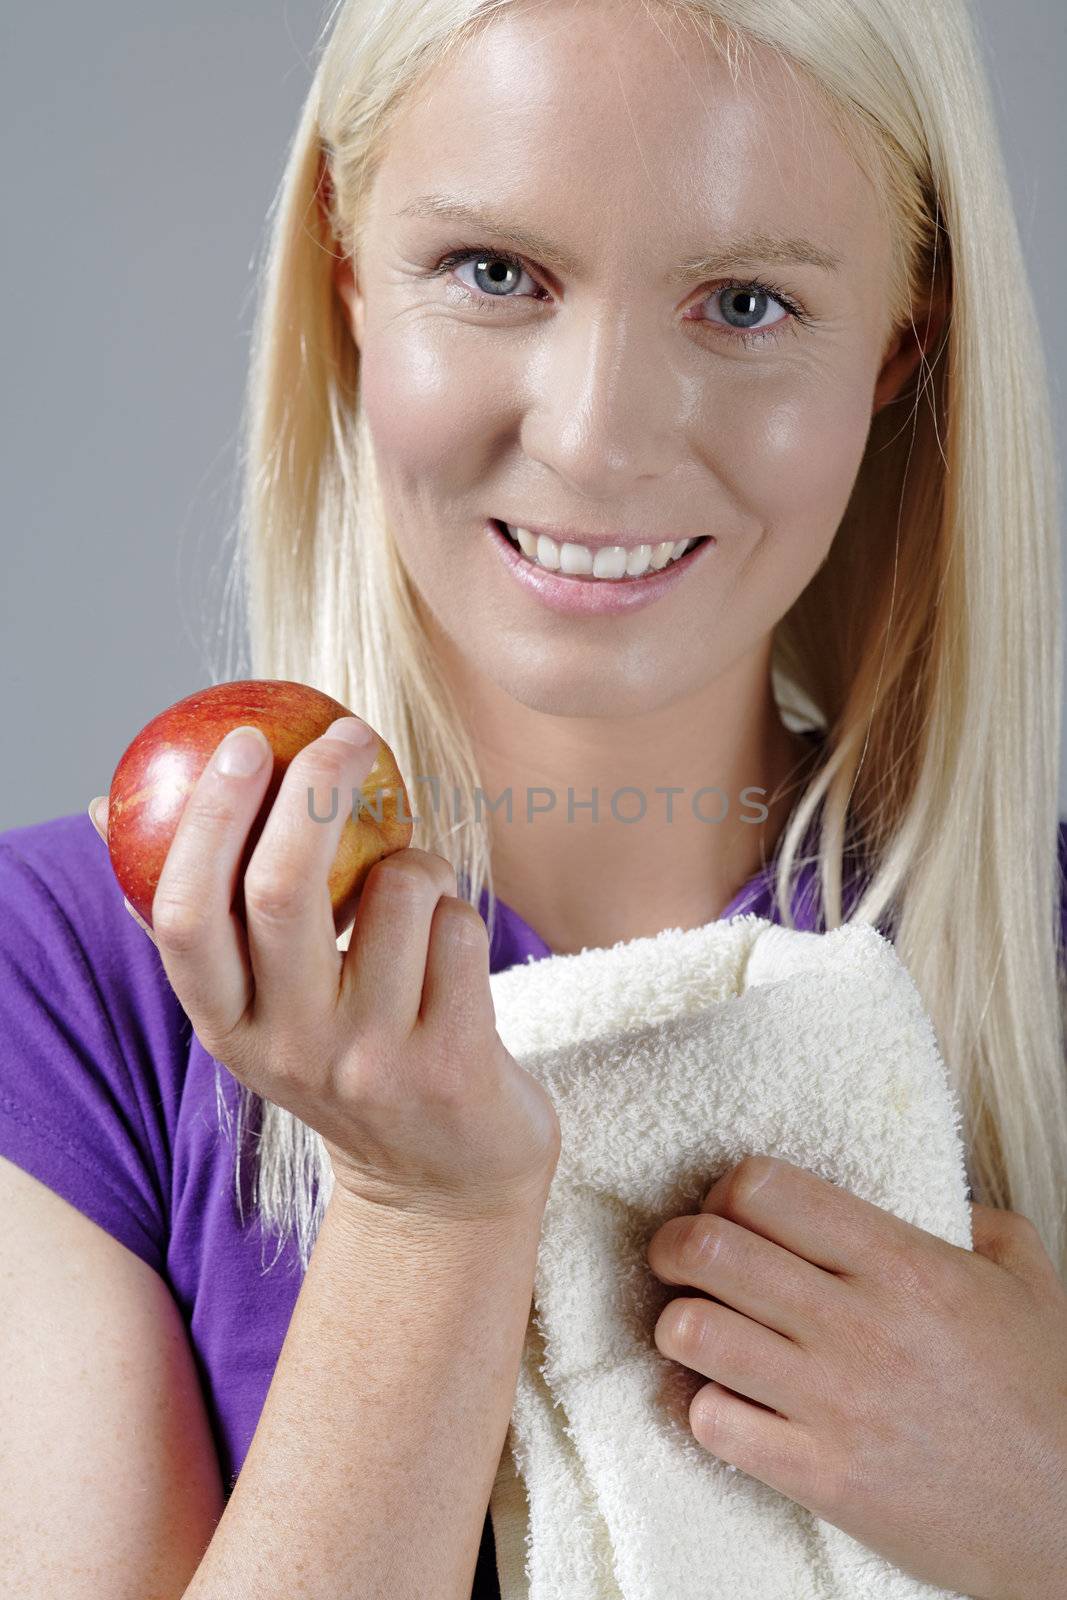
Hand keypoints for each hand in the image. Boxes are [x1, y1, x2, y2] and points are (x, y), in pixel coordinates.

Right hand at [86, 722, 560, 1222]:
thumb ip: (201, 923)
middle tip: (344, 734)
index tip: (243, 740)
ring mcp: (370, 1059)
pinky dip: (459, 914)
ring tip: (414, 898)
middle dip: (315, 788)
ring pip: (398, 888)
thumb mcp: (257, 1009)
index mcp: (225, 1026)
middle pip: (283, 890)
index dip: (210, 818)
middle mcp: (288, 1048)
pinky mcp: (449, 1065)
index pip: (187, 915)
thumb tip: (103, 808)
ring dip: (417, 861)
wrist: (439, 1184)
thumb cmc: (343, 1059)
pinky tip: (449, 957)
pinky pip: (459, 928)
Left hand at [645, 1154, 1066, 1599]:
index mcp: (901, 1261)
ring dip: (679, 1325)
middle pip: (709, 1248)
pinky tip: (726, 1403)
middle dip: (674, 1245)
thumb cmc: (1048, 1394)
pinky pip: (711, 1422)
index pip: (763, 1187)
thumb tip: (934, 1194)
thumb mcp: (1028, 1279)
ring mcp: (834, 1403)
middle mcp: (857, 1323)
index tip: (728, 1211)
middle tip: (682, 1260)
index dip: (726, 1191)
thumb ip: (974, 1221)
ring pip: (692, 1331)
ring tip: (699, 1330)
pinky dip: (702, 1406)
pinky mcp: (821, 1477)